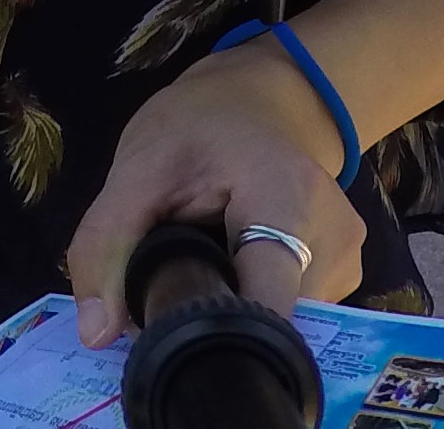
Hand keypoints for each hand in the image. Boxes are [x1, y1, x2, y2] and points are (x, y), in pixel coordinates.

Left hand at [63, 41, 362, 347]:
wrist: (262, 97)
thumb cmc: (200, 125)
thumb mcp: (139, 168)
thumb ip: (106, 245)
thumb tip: (96, 335)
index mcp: (287, 199)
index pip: (267, 304)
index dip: (217, 338)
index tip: (171, 345)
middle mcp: (334, 237)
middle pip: (270, 321)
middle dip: (216, 322)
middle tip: (175, 291)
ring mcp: (347, 259)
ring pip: (283, 324)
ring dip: (237, 312)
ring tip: (208, 270)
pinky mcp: (345, 273)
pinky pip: (296, 313)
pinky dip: (258, 303)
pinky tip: (236, 270)